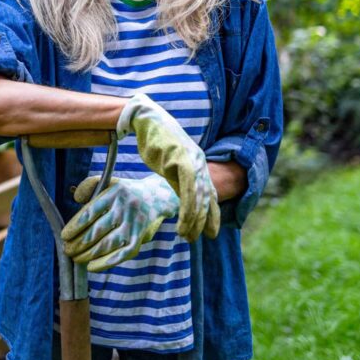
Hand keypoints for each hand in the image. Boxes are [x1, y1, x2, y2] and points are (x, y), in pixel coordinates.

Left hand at [61, 174, 177, 271]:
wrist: (157, 197)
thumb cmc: (125, 192)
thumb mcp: (109, 182)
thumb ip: (89, 186)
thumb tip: (75, 199)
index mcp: (114, 193)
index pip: (91, 212)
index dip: (75, 226)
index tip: (64, 236)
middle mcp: (125, 208)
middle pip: (97, 230)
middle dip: (79, 243)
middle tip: (67, 250)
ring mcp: (134, 224)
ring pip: (108, 244)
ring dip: (88, 254)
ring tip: (76, 258)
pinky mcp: (141, 237)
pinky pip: (123, 254)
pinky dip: (106, 262)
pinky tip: (92, 267)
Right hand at [118, 93, 219, 240]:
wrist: (147, 119)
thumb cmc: (157, 142)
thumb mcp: (171, 164)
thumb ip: (179, 179)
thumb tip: (181, 196)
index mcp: (199, 165)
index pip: (209, 194)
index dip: (212, 214)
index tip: (211, 232)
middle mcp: (201, 164)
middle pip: (207, 199)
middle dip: (204, 222)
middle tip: (196, 239)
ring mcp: (193, 162)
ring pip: (199, 197)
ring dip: (194, 220)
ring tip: (186, 236)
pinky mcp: (183, 161)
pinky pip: (189, 190)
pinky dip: (188, 208)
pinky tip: (184, 220)